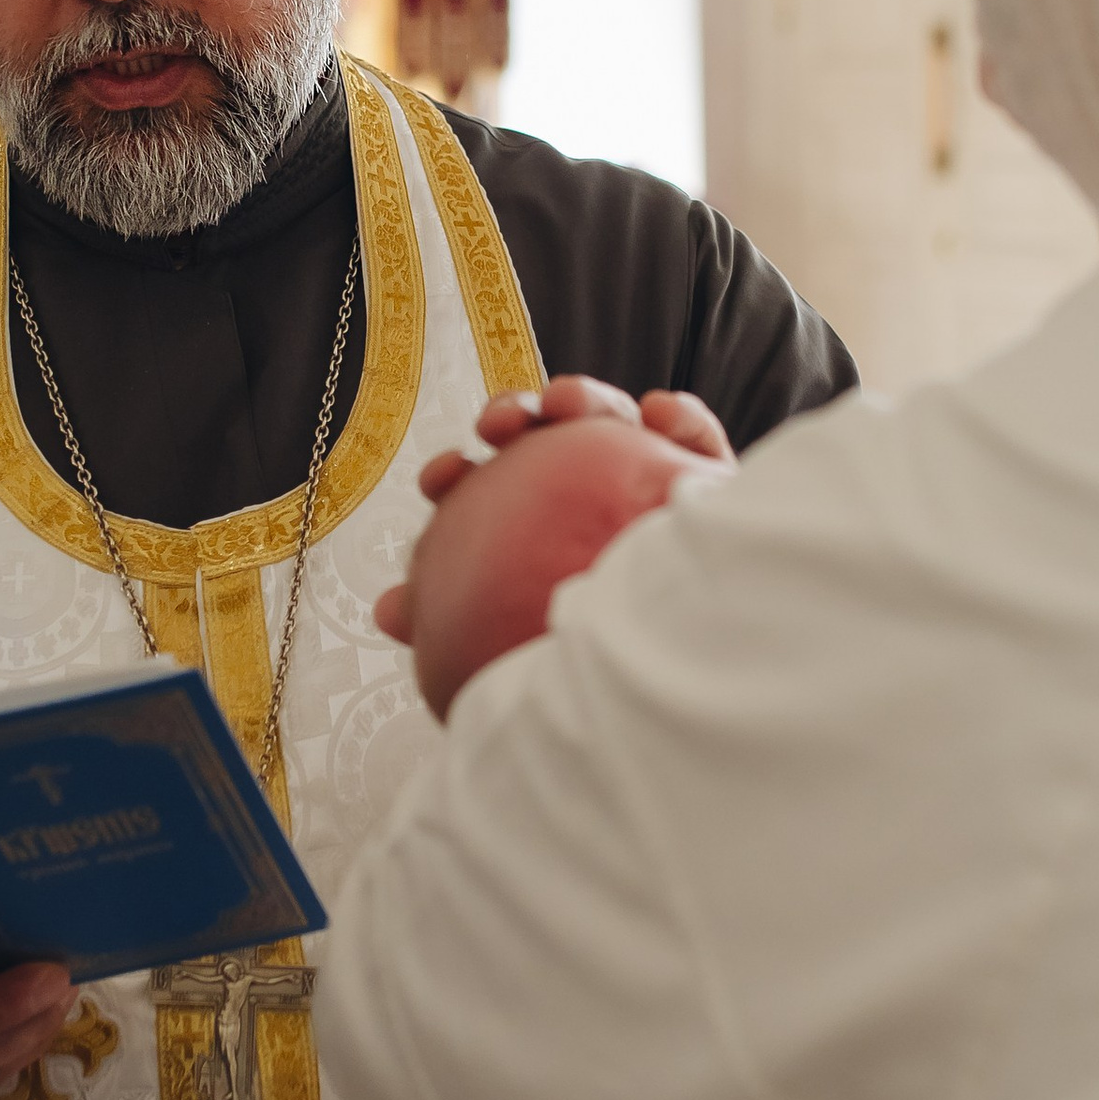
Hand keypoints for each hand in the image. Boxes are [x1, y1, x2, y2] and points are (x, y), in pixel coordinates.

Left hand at [373, 393, 732, 710]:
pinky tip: (659, 410)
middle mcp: (595, 507)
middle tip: (496, 425)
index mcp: (546, 536)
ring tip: (565, 402)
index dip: (461, 474)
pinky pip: (697, 445)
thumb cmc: (595, 678)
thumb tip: (388, 610)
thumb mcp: (513, 651)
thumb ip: (459, 618)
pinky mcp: (710, 491)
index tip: (439, 480)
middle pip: (549, 444)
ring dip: (584, 401)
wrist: (682, 698)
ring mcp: (651, 492)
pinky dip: (677, 419)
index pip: (495, 493)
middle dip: (515, 417)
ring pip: (615, 427)